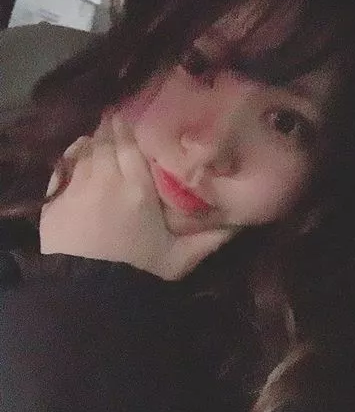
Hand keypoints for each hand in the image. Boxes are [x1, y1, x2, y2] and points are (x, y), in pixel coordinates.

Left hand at [40, 113, 237, 279]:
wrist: (89, 295)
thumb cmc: (140, 272)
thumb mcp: (182, 258)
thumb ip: (212, 237)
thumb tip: (242, 223)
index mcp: (137, 186)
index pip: (130, 140)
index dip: (134, 124)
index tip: (142, 117)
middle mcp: (105, 177)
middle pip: (107, 137)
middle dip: (116, 127)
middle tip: (127, 123)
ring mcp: (75, 186)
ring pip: (85, 147)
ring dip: (97, 140)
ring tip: (108, 137)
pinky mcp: (54, 199)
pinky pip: (64, 164)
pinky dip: (75, 155)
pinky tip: (83, 155)